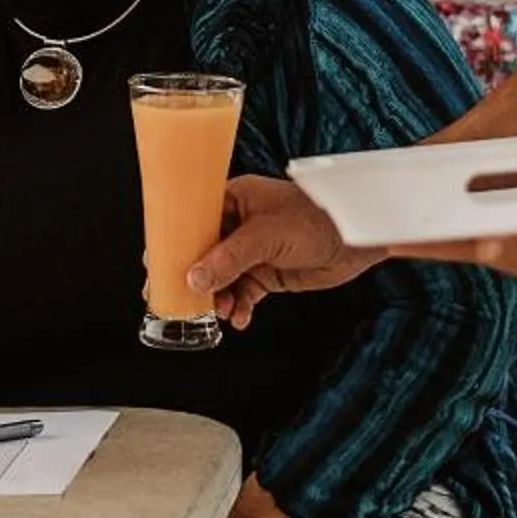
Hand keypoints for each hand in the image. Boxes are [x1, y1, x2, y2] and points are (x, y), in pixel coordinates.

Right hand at [186, 176, 378, 329]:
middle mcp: (240, 224)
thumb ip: (229, 259)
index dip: (177, 243)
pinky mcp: (267, 272)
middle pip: (204, 253)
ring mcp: (253, 250)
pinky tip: (239, 318)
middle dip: (194, 278)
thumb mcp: (266, 236)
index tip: (160, 266)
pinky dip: (239, 306)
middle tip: (182, 300)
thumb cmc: (316, 219)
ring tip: (220, 311)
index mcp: (234, 199)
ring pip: (222, 277)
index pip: (194, 221)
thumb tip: (195, 280)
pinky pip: (244, 292)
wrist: (356, 239)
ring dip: (218, 297)